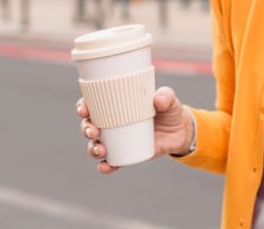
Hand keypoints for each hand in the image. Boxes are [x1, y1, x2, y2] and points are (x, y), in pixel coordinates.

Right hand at [77, 86, 194, 173]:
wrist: (180, 132)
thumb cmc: (169, 110)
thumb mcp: (169, 100)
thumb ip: (166, 96)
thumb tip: (158, 99)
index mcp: (116, 105)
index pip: (93, 104)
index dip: (83, 106)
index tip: (83, 109)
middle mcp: (112, 123)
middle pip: (89, 125)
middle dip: (86, 129)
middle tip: (93, 131)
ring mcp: (117, 140)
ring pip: (95, 145)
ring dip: (92, 148)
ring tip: (101, 149)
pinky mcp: (125, 154)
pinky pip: (110, 163)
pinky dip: (105, 166)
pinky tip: (106, 167)